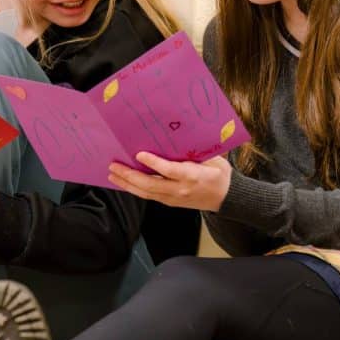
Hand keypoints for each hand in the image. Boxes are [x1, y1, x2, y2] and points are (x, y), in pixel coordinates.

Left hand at [108, 152, 231, 211]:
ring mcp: (174, 199)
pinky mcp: (170, 202)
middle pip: (151, 185)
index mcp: (192, 176)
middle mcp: (180, 190)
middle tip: (114, 166)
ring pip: (146, 193)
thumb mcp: (213, 159)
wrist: (226, 198)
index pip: (170, 171)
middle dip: (130, 176)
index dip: (154, 164)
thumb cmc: (219, 174)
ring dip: (127, 184)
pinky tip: (124, 183)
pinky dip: (135, 189)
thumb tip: (175, 137)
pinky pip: (149, 196)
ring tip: (112, 175)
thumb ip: (195, 152)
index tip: (139, 154)